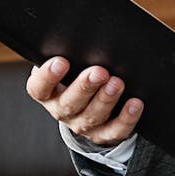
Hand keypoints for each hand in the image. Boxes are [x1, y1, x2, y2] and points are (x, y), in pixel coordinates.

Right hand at [26, 57, 142, 147]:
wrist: (87, 108)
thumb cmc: (74, 77)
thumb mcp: (67, 67)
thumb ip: (69, 56)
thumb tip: (82, 40)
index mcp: (48, 94)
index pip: (39, 88)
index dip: (48, 76)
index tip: (61, 61)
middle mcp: (63, 112)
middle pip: (70, 103)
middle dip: (85, 86)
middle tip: (99, 72)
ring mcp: (83, 125)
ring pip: (94, 116)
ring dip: (106, 99)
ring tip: (117, 83)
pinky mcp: (104, 135)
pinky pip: (116, 130)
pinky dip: (127, 118)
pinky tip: (135, 104)